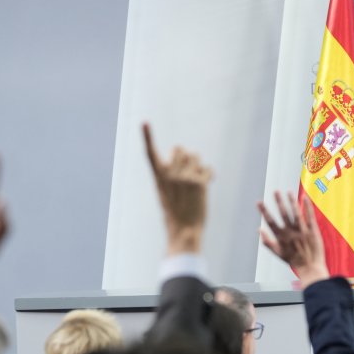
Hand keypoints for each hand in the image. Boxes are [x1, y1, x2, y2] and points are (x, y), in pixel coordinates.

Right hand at [143, 123, 212, 255]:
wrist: (184, 231)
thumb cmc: (175, 213)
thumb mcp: (166, 192)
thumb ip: (171, 172)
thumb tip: (182, 151)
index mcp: (158, 177)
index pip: (150, 153)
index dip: (147, 136)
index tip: (144, 122)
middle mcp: (169, 174)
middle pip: (180, 150)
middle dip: (186, 158)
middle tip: (188, 173)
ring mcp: (183, 177)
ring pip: (195, 156)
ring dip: (198, 165)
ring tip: (196, 181)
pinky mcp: (198, 182)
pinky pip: (207, 168)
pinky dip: (209, 175)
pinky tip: (208, 184)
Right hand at [258, 191, 328, 285]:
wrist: (310, 268)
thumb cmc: (294, 261)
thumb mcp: (278, 253)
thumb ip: (268, 242)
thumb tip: (258, 230)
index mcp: (281, 237)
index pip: (270, 222)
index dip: (264, 211)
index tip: (258, 202)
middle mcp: (291, 233)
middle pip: (283, 214)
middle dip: (279, 202)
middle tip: (275, 191)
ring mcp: (302, 231)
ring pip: (295, 213)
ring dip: (291, 202)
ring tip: (288, 191)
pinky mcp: (313, 231)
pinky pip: (309, 217)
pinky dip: (307, 207)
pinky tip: (305, 197)